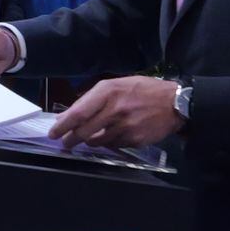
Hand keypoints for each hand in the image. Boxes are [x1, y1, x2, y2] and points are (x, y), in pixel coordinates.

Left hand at [49, 76, 184, 149]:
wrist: (176, 103)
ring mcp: (125, 126)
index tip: (53, 133)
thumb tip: (69, 114)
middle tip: (65, 142)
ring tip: (87, 139)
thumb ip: (93, 98)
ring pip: (97, 141)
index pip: (78, 112)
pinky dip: (107, 143)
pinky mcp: (134, 139)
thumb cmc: (144, 90)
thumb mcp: (118, 85)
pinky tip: (110, 137)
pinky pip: (113, 145)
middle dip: (71, 139)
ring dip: (89, 142)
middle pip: (84, 131)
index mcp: (108, 92)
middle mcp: (115, 109)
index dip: (63, 125)